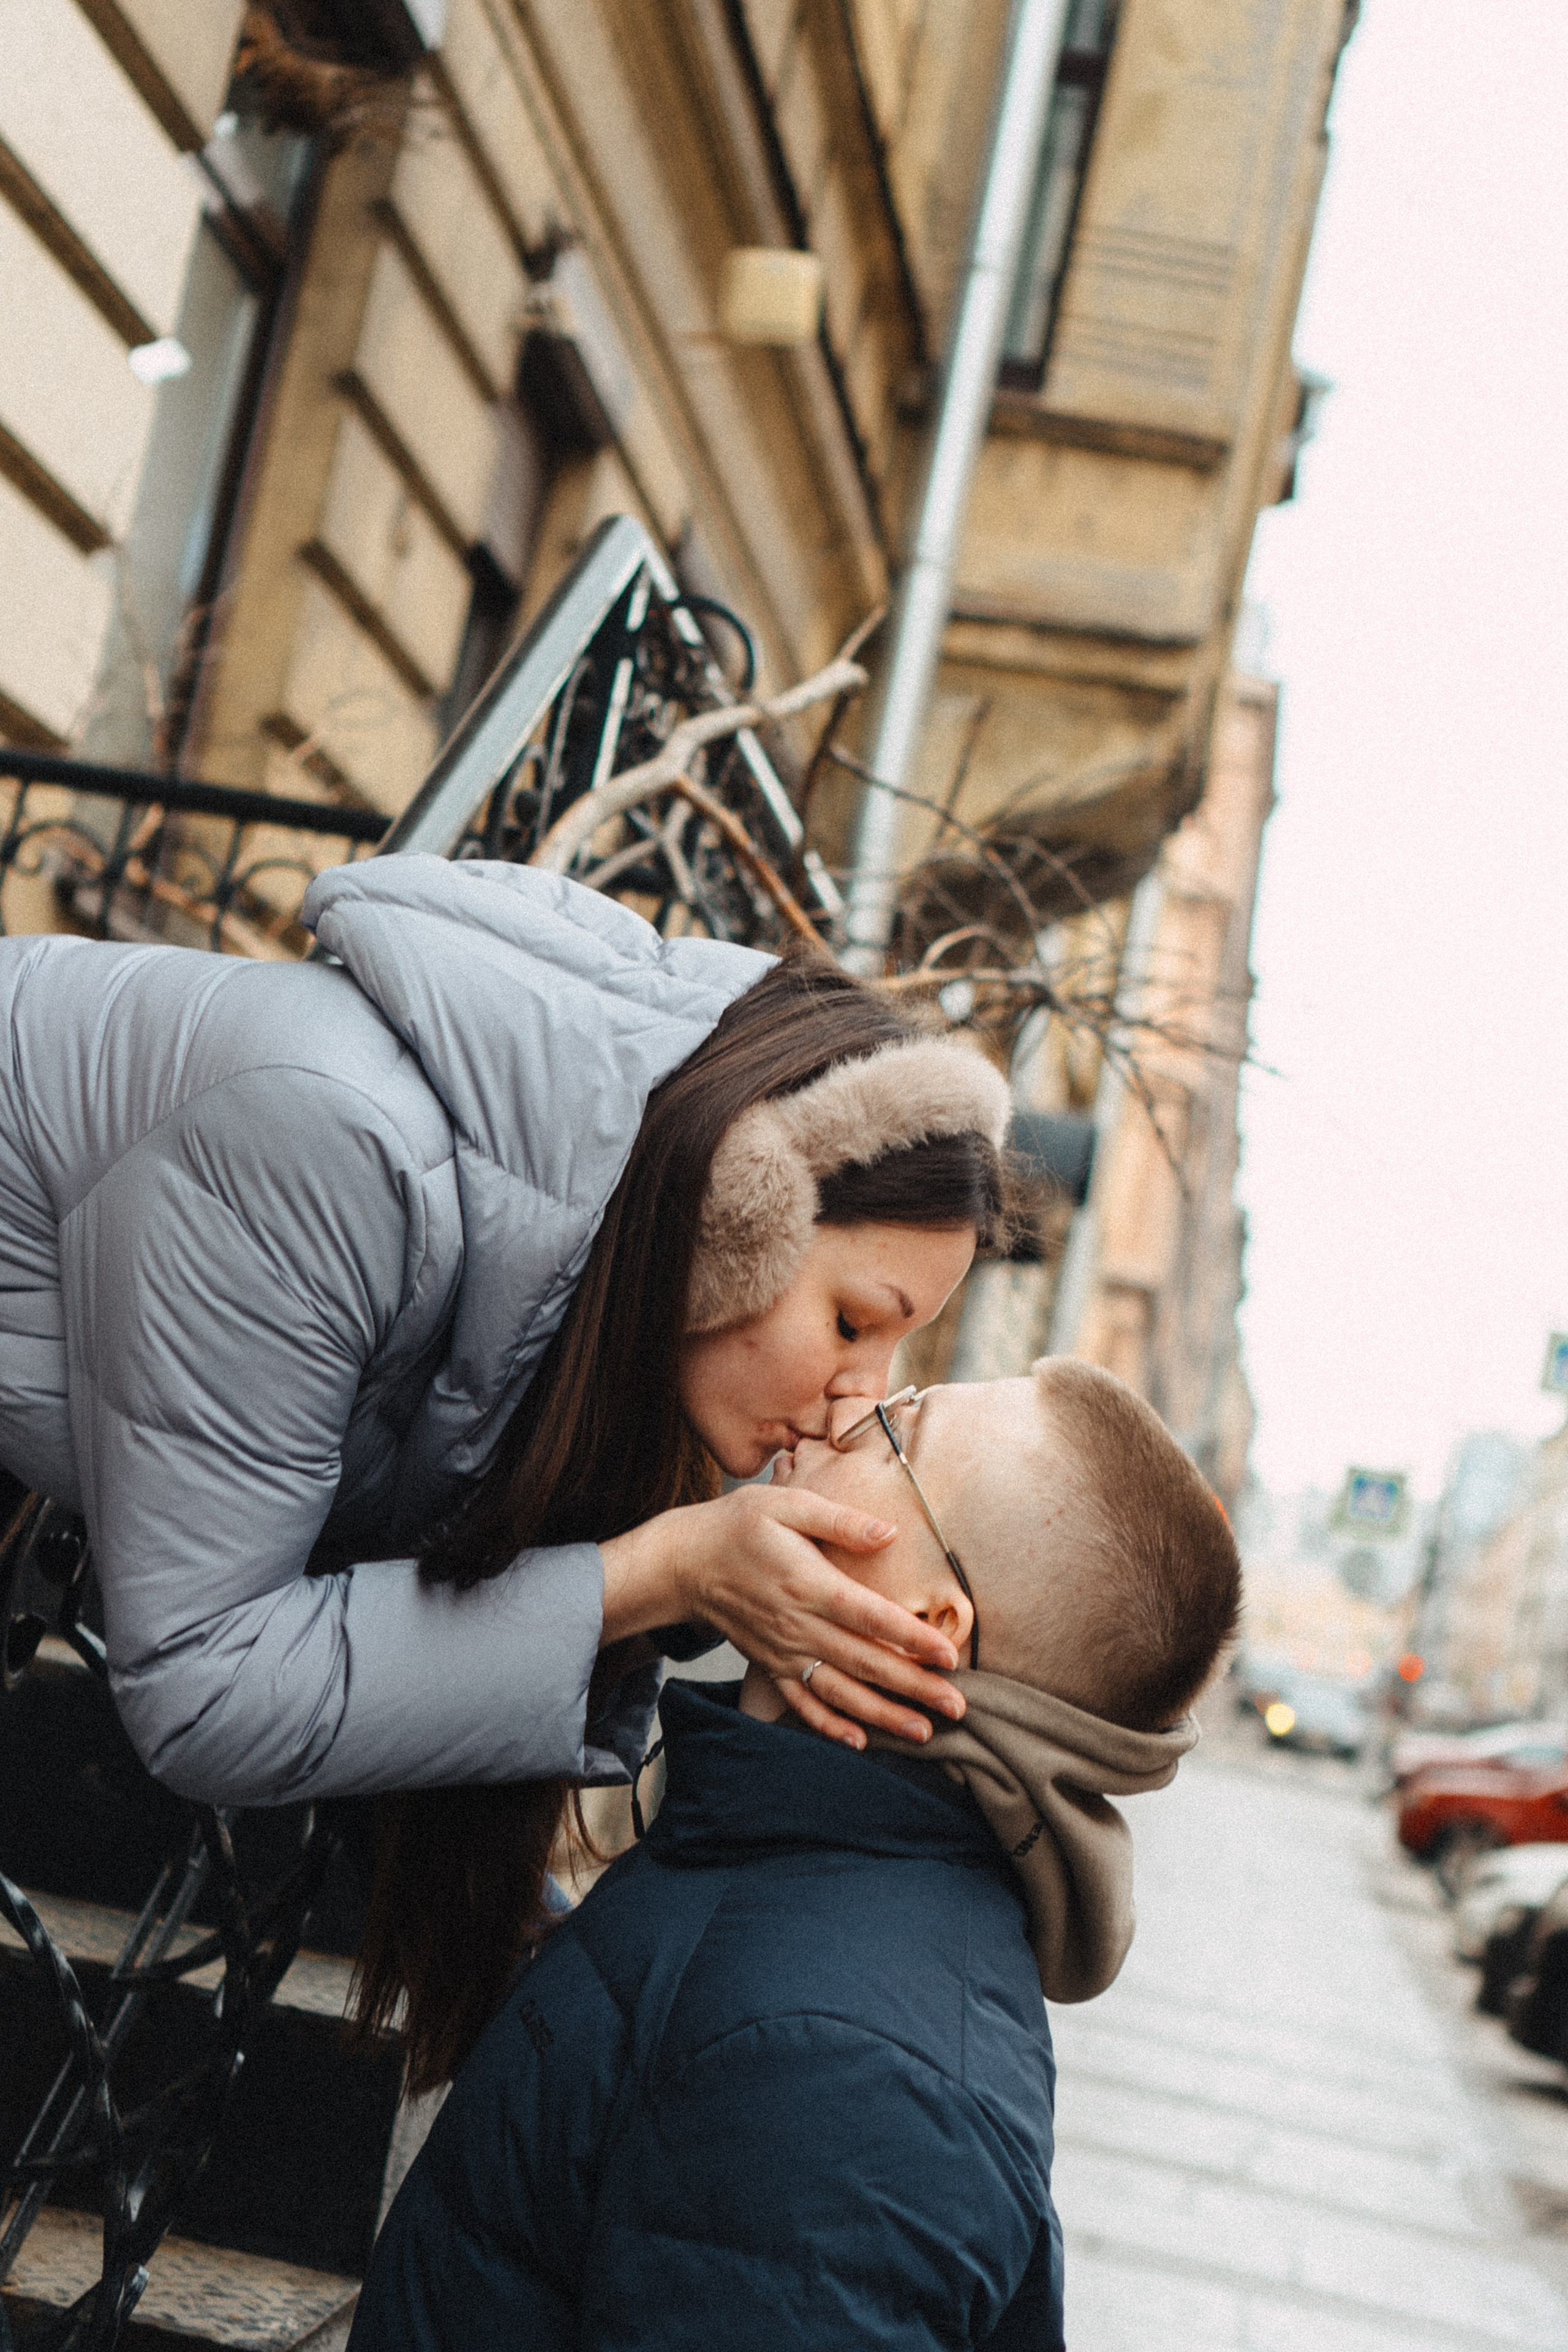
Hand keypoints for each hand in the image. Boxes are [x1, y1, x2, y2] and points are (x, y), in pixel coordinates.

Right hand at [599, 1485, 964, 1749]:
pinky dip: (829, 1726)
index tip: (950, 1656)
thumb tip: (889, 1533)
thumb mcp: (787, 1504)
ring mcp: (783, 1651)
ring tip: (923, 1732)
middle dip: (914, 1687)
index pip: (871, 1616)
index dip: (912, 1638)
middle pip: (865, 1662)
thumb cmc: (738, 1526)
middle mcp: (798, 1625)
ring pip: (840, 1692)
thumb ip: (840, 1520)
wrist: (683, 1562)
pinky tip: (859, 1741)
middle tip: (957, 1707)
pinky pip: (801, 1703)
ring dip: (883, 1715)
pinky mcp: (769, 1665)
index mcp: (809, 1584)